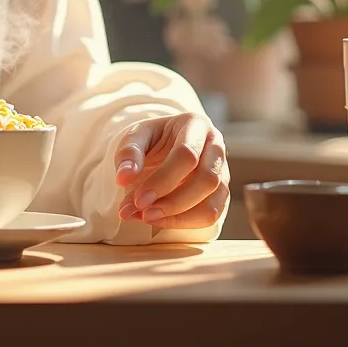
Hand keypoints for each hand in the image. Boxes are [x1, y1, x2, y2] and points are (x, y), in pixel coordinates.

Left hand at [113, 113, 229, 229]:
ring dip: (178, 217)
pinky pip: (211, 215)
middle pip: (206, 180)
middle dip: (172, 202)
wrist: (162, 145)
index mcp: (196, 124)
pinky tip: (159, 220)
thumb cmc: (150, 139)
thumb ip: (128, 153)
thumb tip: (123, 178)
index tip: (139, 199)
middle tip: (143, 212)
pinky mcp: (221, 193)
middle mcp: (216, 146)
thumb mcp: (135, 136)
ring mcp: (223, 172)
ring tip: (147, 217)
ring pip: (212, 203)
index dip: (163, 180)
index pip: (187, 155)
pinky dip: (184, 223)